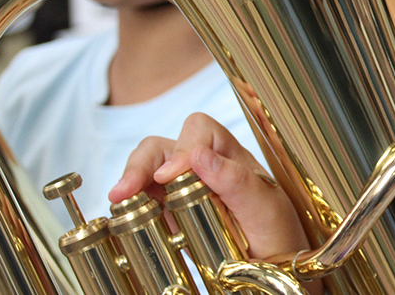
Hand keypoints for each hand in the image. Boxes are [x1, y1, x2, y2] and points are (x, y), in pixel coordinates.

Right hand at [110, 113, 308, 259]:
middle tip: (123, 192)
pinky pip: (142, 201)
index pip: (198, 130)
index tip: (170, 177)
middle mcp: (202, 166)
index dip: (180, 148)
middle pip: (163, 147)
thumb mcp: (264, 206)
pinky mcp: (169, 214)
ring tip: (118, 202)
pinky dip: (129, 206)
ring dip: (130, 183)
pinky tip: (124, 218)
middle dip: (139, 164)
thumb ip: (235, 180)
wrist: (275, 264)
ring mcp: (182, 189)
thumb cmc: (276, 230)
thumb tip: (199, 155)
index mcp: (230, 155)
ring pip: (146, 171)